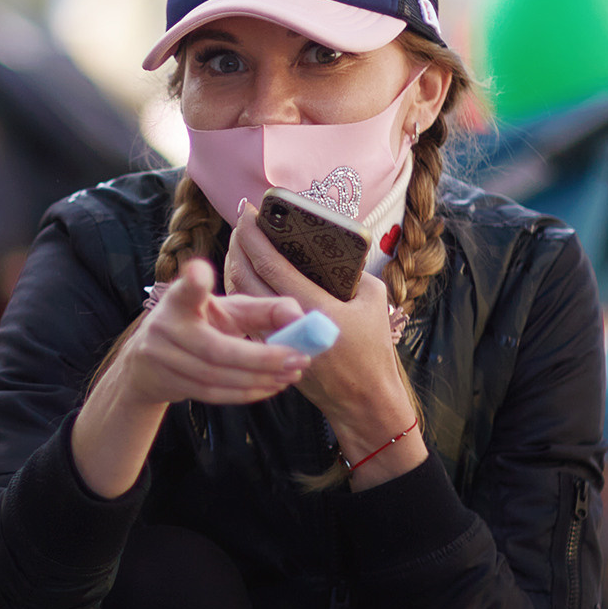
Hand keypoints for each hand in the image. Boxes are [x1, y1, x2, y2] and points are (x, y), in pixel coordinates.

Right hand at [70, 256, 304, 497]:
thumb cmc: (199, 327)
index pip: (185, 288)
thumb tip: (301, 317)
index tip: (199, 273)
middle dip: (262, 358)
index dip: (192, 281)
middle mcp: (165, 326)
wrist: (148, 364)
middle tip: (299, 358)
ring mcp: (160, 357)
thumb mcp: (228, 311)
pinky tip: (270, 386)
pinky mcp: (165, 383)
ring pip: (216, 377)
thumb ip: (265, 311)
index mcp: (180, 299)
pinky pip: (211, 394)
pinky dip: (245, 393)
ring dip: (259, 379)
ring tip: (291, 374)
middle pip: (215, 349)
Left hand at [226, 203, 421, 486]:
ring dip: (235, 264)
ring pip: (239, 294)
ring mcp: (273, 336)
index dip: (254, 235)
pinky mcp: (269, 348)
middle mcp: (285, 321)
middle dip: (238, 243)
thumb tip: (329, 249)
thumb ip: (351, 270)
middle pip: (245, 275)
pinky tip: (246, 273)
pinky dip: (241, 288)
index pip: (269, 263)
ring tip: (241, 241)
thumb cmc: (372, 346)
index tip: (249, 211)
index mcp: (312, 305)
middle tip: (242, 221)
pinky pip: (245, 311)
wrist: (362, 397)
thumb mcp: (372, 298)